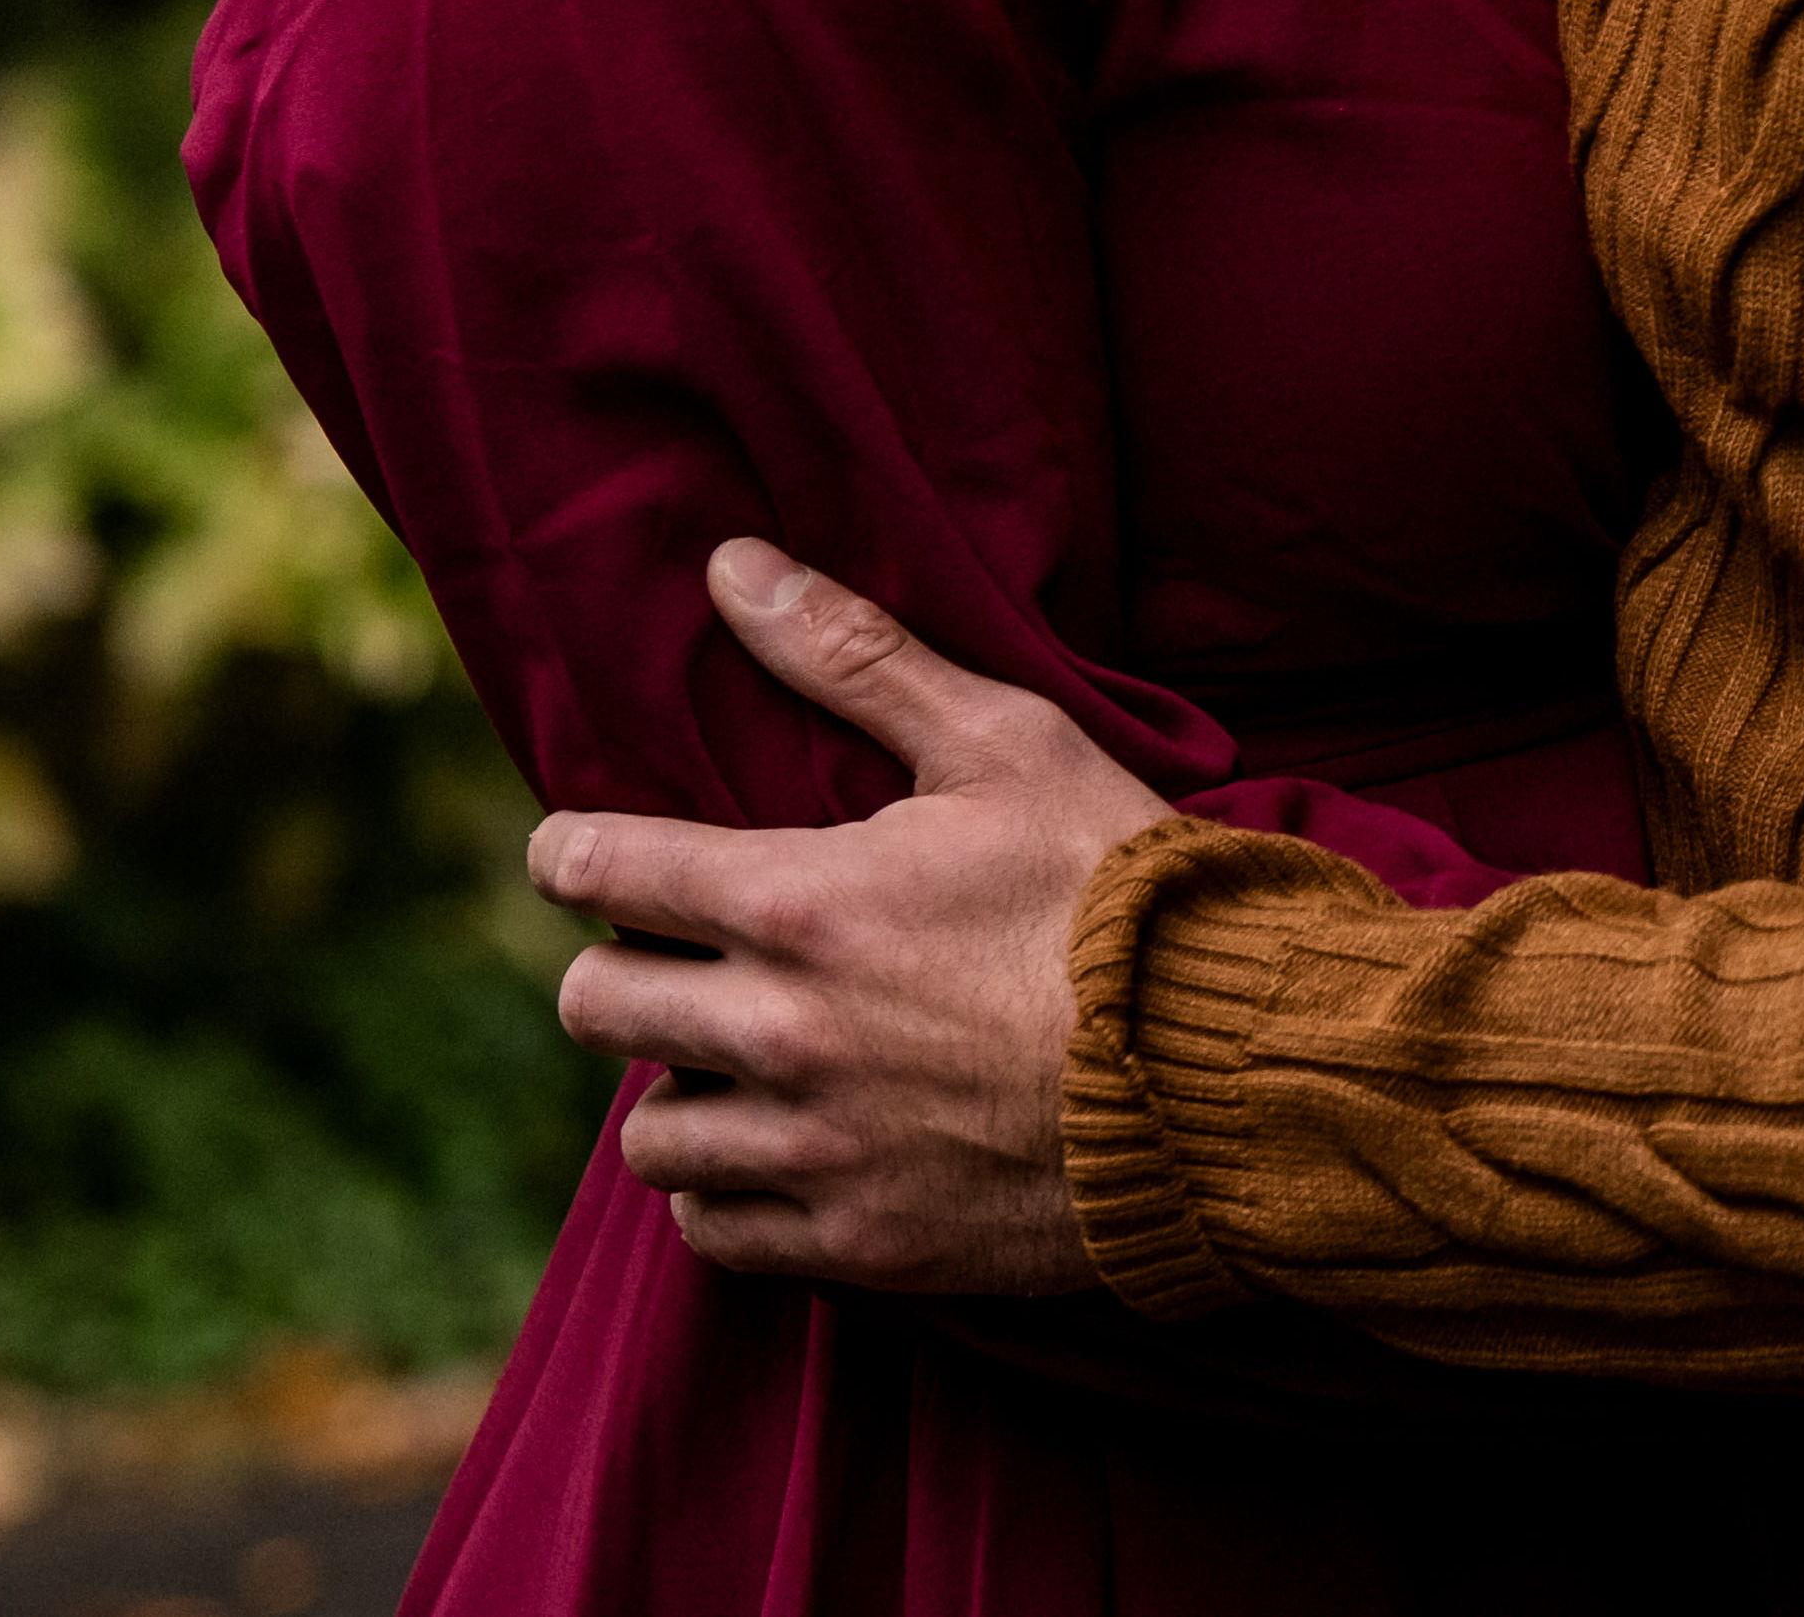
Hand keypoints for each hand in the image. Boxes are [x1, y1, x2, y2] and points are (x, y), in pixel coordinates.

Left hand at [526, 540, 1165, 1293]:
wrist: (1230, 1071)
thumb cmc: (1124, 889)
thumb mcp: (1008, 744)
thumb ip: (857, 655)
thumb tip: (731, 563)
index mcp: (801, 900)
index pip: (599, 870)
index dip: (573, 853)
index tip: (584, 854)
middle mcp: (781, 1031)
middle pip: (595, 1007)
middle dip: (625, 969)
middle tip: (685, 955)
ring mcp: (814, 1147)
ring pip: (648, 1131)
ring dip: (684, 1087)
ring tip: (748, 1060)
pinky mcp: (858, 1241)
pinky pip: (714, 1228)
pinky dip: (731, 1190)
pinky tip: (786, 1147)